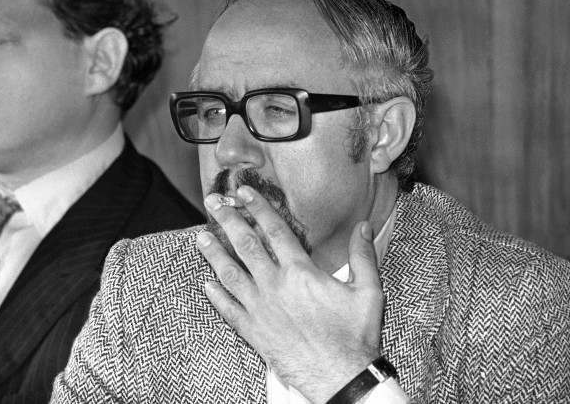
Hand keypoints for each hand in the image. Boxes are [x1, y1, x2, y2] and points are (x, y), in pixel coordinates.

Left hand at [197, 185, 384, 402]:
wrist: (341, 377)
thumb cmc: (355, 335)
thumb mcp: (368, 291)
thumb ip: (363, 256)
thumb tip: (364, 226)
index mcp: (300, 272)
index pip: (274, 230)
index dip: (258, 207)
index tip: (243, 192)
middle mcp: (275, 285)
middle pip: (246, 245)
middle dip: (228, 220)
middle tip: (213, 203)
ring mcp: (260, 308)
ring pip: (230, 274)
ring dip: (214, 254)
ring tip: (201, 237)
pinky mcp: (254, 331)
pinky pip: (228, 310)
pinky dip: (216, 296)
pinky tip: (206, 284)